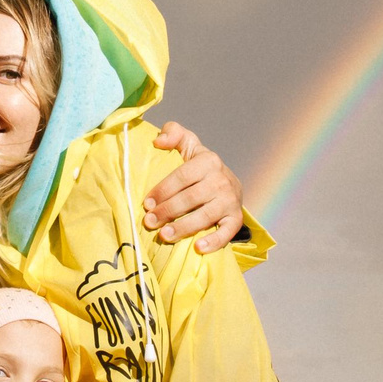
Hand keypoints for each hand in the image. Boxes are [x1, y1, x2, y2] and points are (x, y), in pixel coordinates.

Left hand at [142, 122, 246, 252]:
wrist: (229, 183)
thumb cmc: (200, 166)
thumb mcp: (188, 145)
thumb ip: (173, 133)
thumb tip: (158, 140)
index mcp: (208, 161)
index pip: (181, 177)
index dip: (162, 190)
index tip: (146, 203)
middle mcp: (221, 180)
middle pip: (190, 198)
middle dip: (167, 211)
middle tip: (149, 222)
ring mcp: (230, 201)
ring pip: (204, 216)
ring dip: (183, 228)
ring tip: (164, 236)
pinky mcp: (236, 219)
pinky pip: (226, 232)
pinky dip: (214, 241)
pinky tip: (198, 248)